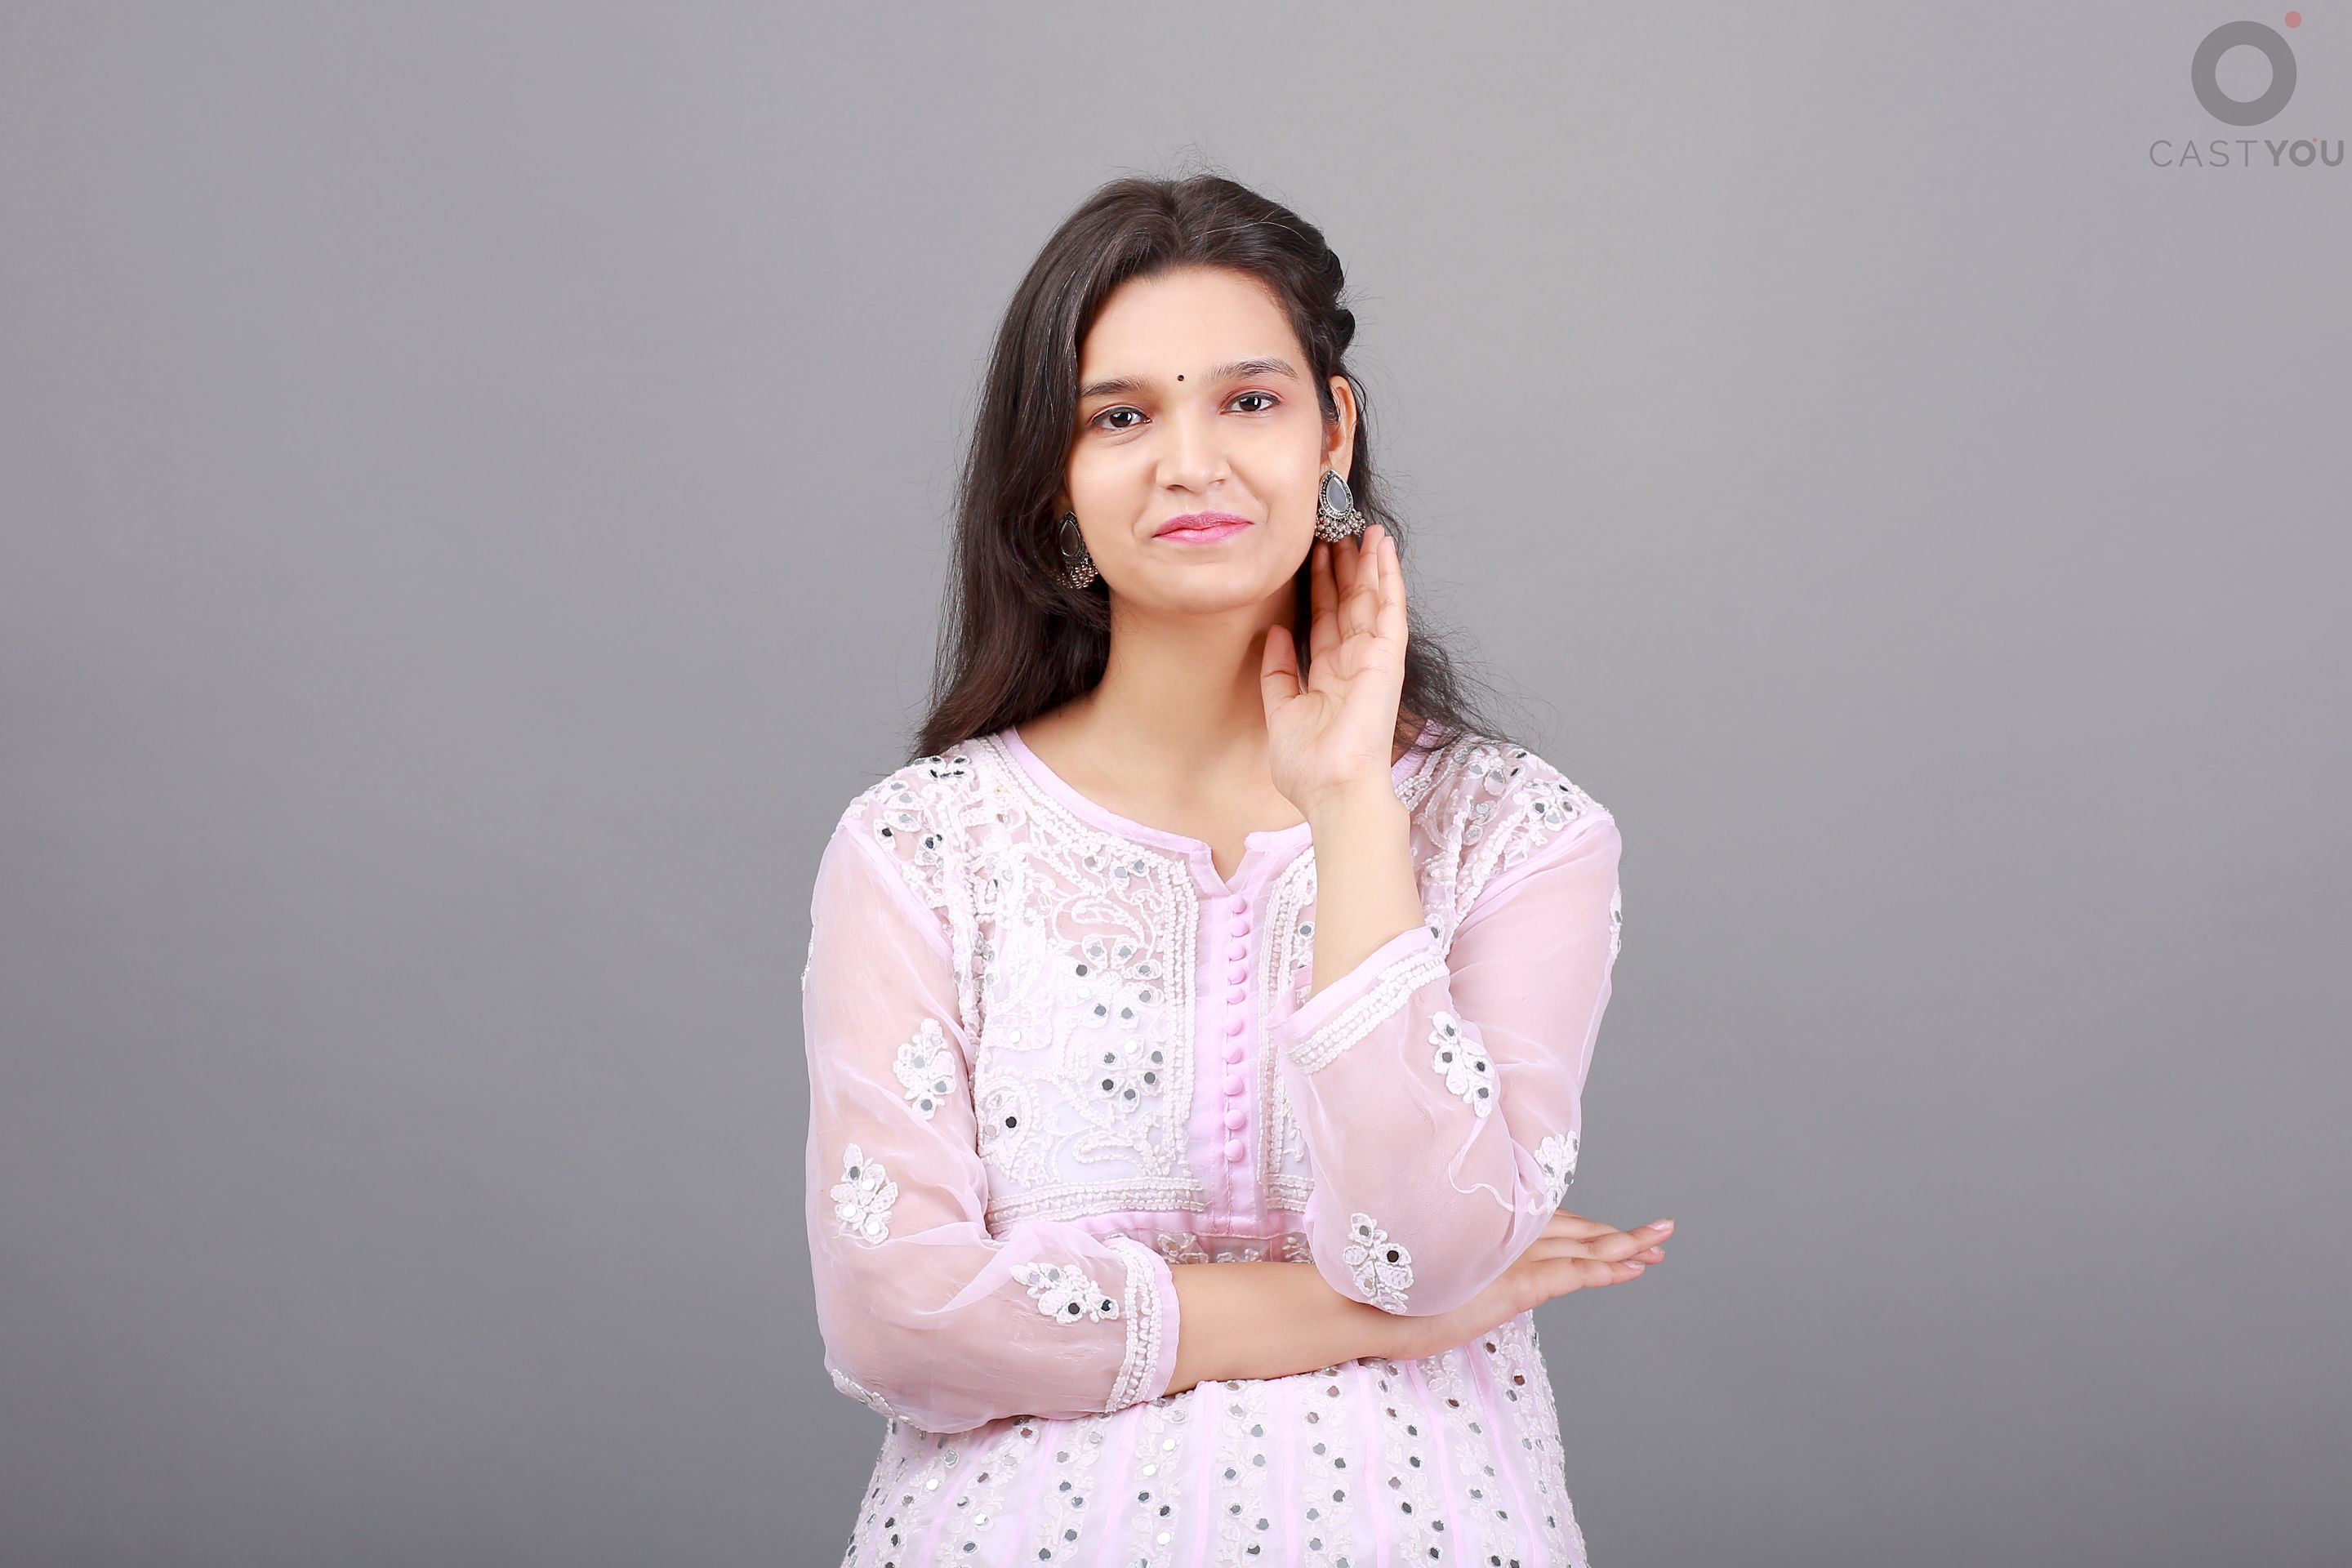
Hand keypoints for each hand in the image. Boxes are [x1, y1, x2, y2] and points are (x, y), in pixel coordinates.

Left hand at [1258, 524, 1408, 816]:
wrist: (1333, 791)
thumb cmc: (1309, 768)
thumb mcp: (1281, 713)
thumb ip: (1278, 673)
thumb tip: (1274, 634)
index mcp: (1328, 678)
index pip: (1323, 621)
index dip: (1319, 587)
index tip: (1314, 555)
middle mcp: (1352, 664)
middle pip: (1347, 604)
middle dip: (1343, 567)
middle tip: (1335, 529)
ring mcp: (1372, 660)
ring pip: (1370, 599)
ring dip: (1367, 563)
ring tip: (1363, 528)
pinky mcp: (1387, 659)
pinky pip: (1390, 610)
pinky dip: (1388, 578)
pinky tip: (1384, 549)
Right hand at [1375, 1209, 1674, 1361]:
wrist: (1361, 1303)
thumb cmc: (1381, 1292)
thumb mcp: (1427, 1273)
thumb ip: (1451, 1263)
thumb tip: (1456, 1270)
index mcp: (1486, 1234)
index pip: (1548, 1224)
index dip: (1587, 1228)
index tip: (1616, 1234)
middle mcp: (1502, 1237)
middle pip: (1573, 1231)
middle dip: (1616, 1235)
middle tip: (1657, 1234)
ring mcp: (1510, 1257)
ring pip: (1582, 1248)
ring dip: (1625, 1248)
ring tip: (1659, 1247)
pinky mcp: (1513, 1284)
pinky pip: (1573, 1274)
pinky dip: (1606, 1270)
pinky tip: (1632, 1269)